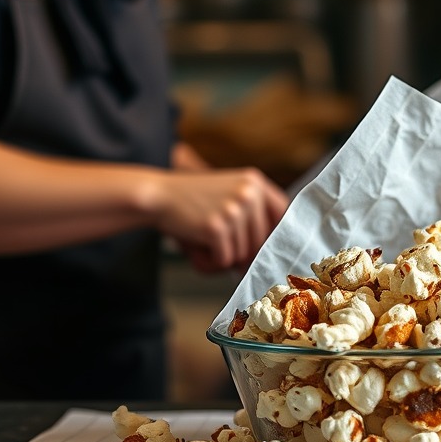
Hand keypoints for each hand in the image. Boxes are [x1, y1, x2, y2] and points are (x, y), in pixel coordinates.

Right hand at [147, 167, 289, 273]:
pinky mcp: (217, 227)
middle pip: (262, 241)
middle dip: (244, 252)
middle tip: (223, 248)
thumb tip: (274, 254)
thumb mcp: (229, 193)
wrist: (158, 195)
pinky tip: (198, 243)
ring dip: (225, 256)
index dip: (277, 234)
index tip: (269, 248)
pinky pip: (224, 260)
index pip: (282, 213)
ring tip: (205, 239)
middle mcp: (248, 193)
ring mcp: (233, 210)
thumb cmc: (194, 200)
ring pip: (243, 253)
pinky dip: (210, 259)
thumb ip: (254, 214)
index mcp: (254, 181)